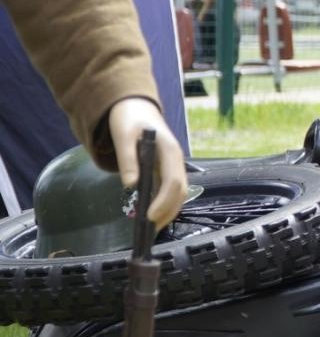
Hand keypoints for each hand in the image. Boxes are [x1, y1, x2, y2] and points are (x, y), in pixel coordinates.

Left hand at [106, 97, 187, 227]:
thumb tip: (131, 186)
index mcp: (170, 150)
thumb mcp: (123, 136)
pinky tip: (151, 216)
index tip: (149, 217)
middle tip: (149, 230)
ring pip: (178, 194)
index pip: (173, 181)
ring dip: (167, 212)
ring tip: (150, 228)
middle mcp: (176, 161)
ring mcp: (173, 166)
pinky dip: (164, 206)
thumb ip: (127, 160)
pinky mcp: (166, 170)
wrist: (135, 107)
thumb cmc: (128, 120)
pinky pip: (170, 191)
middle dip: (167, 212)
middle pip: (180, 192)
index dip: (163, 201)